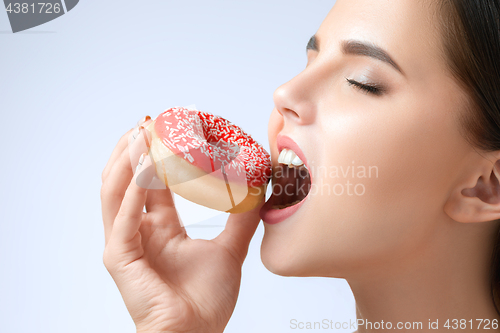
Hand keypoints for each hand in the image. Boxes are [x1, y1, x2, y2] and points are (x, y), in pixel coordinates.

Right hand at [100, 118, 261, 332]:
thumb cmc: (206, 301)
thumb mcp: (229, 250)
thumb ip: (241, 221)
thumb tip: (259, 192)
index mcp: (159, 229)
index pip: (151, 184)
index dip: (155, 156)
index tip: (165, 128)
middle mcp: (138, 231)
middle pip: (126, 180)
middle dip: (135, 149)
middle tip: (149, 122)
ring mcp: (125, 243)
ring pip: (114, 191)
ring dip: (126, 161)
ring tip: (140, 133)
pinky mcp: (119, 257)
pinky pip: (122, 218)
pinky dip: (131, 192)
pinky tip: (144, 170)